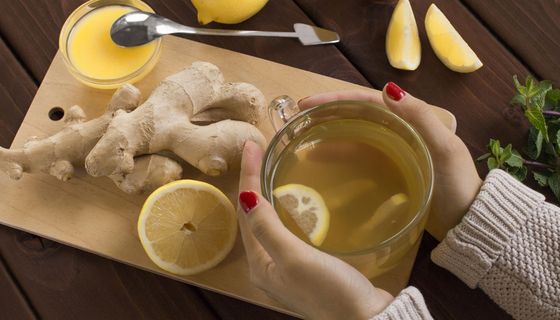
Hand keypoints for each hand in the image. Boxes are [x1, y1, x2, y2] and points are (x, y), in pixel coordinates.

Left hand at [237, 141, 392, 319]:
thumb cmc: (329, 291)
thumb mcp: (294, 258)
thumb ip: (268, 228)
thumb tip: (246, 196)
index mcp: (259, 264)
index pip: (246, 211)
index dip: (248, 176)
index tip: (251, 145)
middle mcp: (269, 265)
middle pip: (255, 215)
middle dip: (254, 182)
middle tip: (259, 151)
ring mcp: (288, 265)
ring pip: (271, 221)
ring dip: (269, 193)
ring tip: (271, 167)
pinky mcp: (308, 265)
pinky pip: (290, 229)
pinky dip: (289, 209)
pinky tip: (297, 198)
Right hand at [299, 84, 481, 240]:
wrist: (468, 220)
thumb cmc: (458, 183)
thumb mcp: (444, 147)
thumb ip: (420, 117)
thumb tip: (387, 88)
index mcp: (411, 118)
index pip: (367, 101)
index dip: (336, 99)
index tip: (308, 104)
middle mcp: (399, 130)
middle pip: (357, 116)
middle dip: (327, 114)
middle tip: (298, 120)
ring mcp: (393, 151)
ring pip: (355, 136)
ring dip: (330, 136)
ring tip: (304, 143)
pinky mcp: (389, 171)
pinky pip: (360, 158)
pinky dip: (341, 157)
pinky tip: (324, 164)